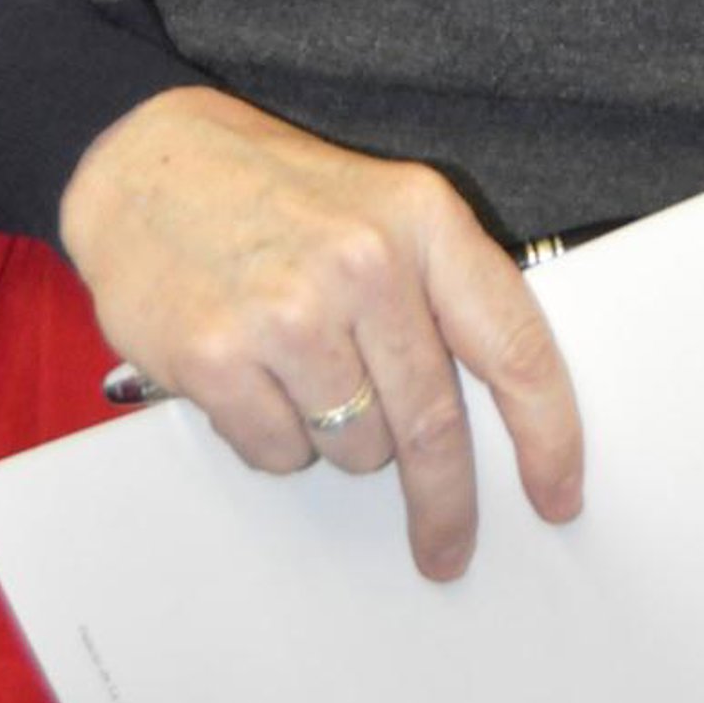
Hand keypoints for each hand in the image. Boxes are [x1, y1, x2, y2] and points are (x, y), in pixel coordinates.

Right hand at [59, 84, 583, 580]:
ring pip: (357, 449)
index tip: (556, 494)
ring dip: (340, 439)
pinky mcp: (220, 357)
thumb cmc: (275, 191)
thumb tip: (495, 414)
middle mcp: (364, 262)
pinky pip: (280, 454)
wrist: (147, 159)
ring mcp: (289, 313)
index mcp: (422, 218)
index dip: (547, 434)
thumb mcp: (380, 207)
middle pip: (434, 426)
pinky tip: (254, 376)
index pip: (514, 346)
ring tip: (303, 370)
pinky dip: (274, 436)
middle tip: (445, 543)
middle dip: (444, 501)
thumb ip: (438, 292)